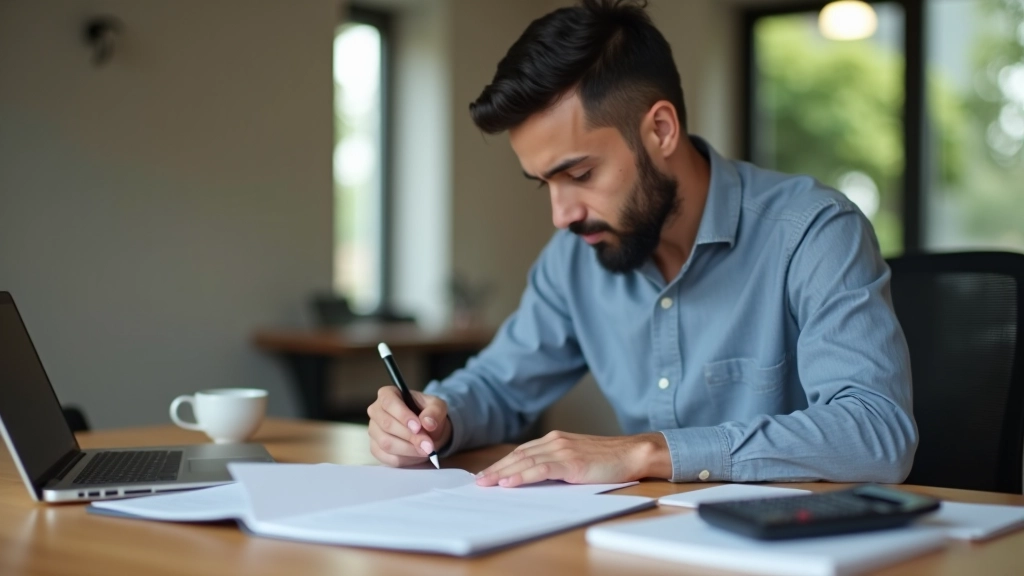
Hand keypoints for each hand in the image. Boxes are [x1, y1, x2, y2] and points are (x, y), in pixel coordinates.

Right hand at [367, 387, 451, 466]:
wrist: (426, 430)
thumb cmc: (428, 413)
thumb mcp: (437, 407)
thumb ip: (435, 412)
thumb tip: (428, 423)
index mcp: (388, 394)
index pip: (389, 402)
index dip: (403, 415)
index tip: (418, 427)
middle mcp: (376, 411)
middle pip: (387, 424)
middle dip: (410, 437)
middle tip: (429, 445)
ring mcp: (373, 431)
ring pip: (386, 443)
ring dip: (409, 450)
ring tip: (426, 451)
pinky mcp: (376, 448)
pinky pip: (387, 458)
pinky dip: (405, 459)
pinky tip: (417, 455)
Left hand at [474, 431, 670, 486]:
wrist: (632, 453)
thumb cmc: (608, 459)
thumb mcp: (578, 458)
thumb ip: (558, 464)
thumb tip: (537, 477)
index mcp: (556, 439)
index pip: (521, 451)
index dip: (502, 463)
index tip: (487, 473)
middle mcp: (555, 441)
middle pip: (518, 455)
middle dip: (496, 469)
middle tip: (478, 481)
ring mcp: (562, 450)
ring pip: (524, 461)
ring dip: (502, 473)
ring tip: (486, 483)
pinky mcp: (571, 462)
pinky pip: (540, 469)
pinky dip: (522, 475)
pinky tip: (509, 482)